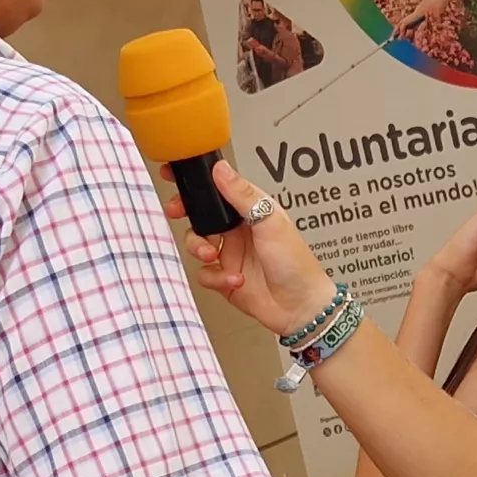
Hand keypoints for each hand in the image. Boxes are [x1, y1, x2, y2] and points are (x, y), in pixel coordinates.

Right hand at [182, 159, 340, 332]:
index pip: (219, 188)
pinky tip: (235, 279)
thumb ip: (242, 195)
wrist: (300, 307)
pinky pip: (204, 273)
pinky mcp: (224, 277)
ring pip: (197, 243)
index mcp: (251, 210)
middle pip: (201, 214)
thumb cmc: (296, 263)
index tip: (176, 175)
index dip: (198, 182)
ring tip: (212, 255)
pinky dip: (215, 277)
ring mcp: (230, 254)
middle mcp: (238, 230)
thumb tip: (221, 169)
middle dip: (186, 213)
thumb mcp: (270, 222)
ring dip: (198, 248)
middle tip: (177, 211)